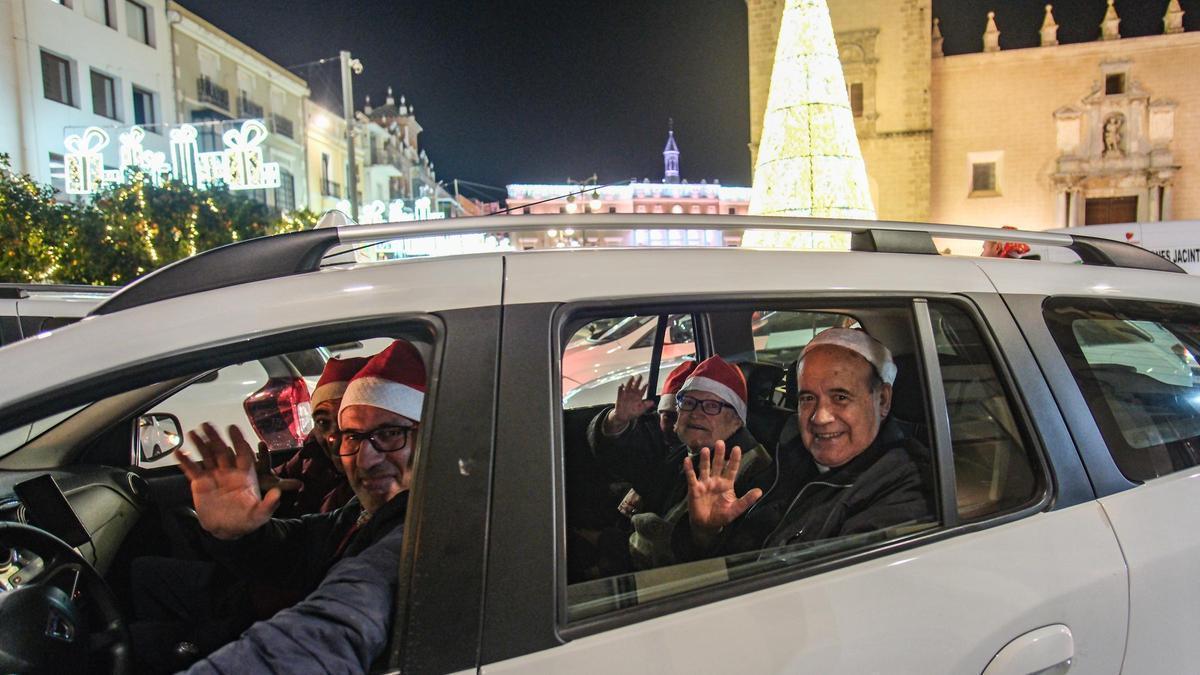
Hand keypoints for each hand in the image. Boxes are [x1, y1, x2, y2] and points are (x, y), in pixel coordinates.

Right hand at [175, 424, 296, 539]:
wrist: (227, 530)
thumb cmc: (246, 520)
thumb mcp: (260, 514)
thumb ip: (269, 504)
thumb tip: (278, 493)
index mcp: (245, 475)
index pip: (243, 453)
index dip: (238, 440)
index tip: (233, 428)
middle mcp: (229, 471)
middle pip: (222, 451)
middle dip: (215, 438)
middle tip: (208, 424)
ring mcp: (214, 476)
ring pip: (206, 456)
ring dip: (199, 444)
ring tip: (192, 433)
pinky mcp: (201, 483)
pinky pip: (192, 470)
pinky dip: (186, 461)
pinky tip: (179, 452)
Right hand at [603, 375, 654, 434]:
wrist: (623, 416)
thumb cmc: (633, 412)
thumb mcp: (641, 410)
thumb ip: (646, 405)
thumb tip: (652, 402)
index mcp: (638, 396)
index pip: (642, 390)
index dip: (645, 386)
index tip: (646, 383)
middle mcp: (633, 393)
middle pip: (636, 385)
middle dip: (638, 380)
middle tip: (640, 376)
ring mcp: (626, 394)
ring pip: (628, 386)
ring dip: (630, 381)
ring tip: (632, 377)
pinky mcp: (620, 396)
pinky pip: (620, 390)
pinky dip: (620, 388)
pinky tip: (621, 385)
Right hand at [684, 440, 762, 540]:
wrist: (707, 525)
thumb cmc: (722, 516)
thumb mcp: (736, 509)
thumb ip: (747, 500)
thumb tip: (759, 491)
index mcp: (727, 484)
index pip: (732, 469)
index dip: (734, 459)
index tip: (737, 448)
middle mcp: (716, 481)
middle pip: (718, 465)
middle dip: (719, 454)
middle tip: (720, 442)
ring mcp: (704, 483)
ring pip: (705, 468)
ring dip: (705, 459)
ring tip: (706, 450)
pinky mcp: (694, 488)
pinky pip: (691, 477)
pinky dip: (689, 469)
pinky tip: (687, 460)